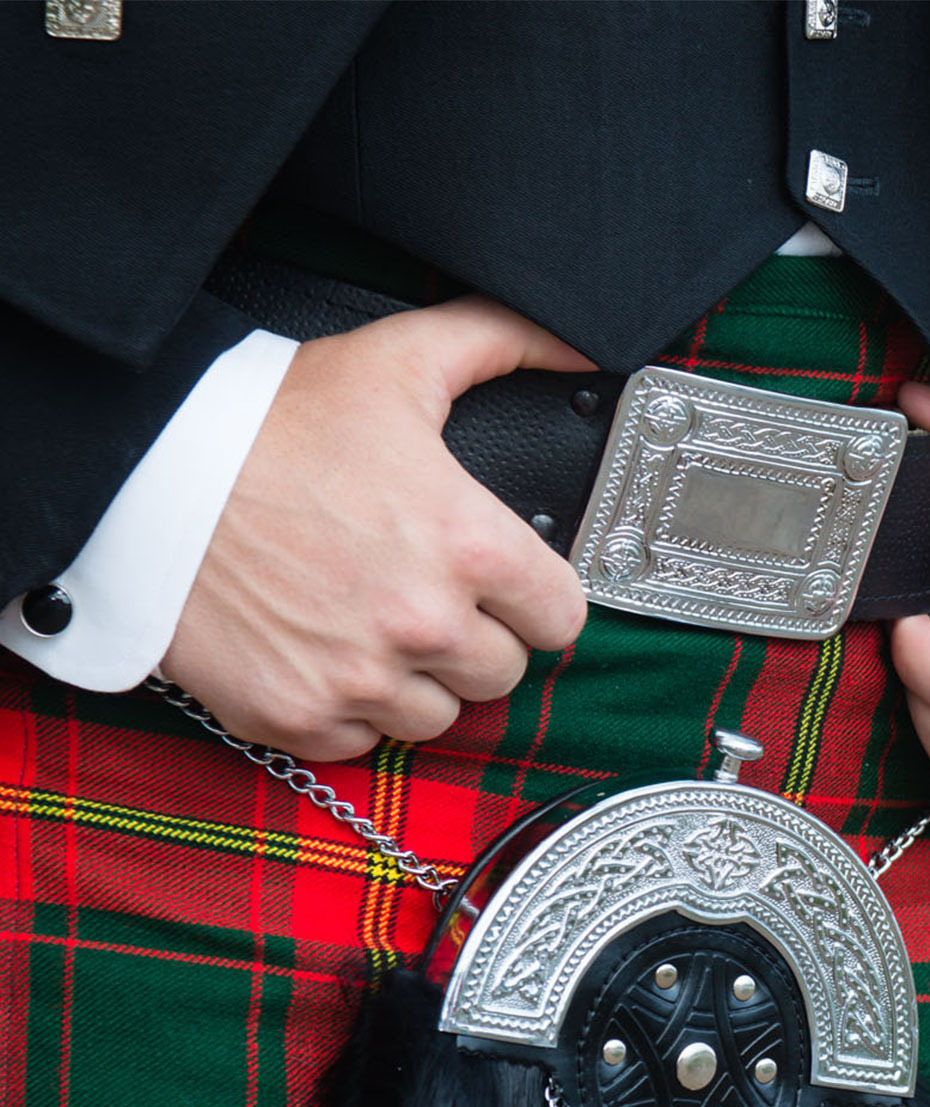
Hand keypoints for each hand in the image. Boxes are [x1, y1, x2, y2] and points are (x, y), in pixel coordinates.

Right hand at [162, 295, 592, 759]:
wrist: (147, 475)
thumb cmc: (274, 421)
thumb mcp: (398, 361)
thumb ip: (501, 342)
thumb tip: (580, 349)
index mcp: (468, 545)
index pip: (562, 618)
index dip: (541, 601)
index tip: (514, 589)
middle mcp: (424, 623)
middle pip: (502, 672)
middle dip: (479, 639)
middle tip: (434, 598)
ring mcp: (359, 679)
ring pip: (439, 717)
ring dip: (422, 681)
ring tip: (380, 627)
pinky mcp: (298, 715)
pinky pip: (364, 740)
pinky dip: (354, 708)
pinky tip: (329, 654)